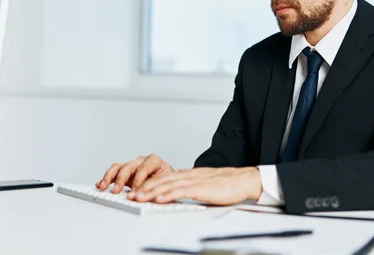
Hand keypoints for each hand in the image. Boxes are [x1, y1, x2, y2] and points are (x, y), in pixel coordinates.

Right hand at [96, 154, 173, 193]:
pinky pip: (114, 171)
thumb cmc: (167, 184)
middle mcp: (142, 161)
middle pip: (129, 166)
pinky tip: (101, 185)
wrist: (167, 182)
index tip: (135, 190)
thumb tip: (150, 197)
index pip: (145, 167)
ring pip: (119, 167)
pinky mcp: (125, 171)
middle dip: (122, 179)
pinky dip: (107, 178)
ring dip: (110, 177)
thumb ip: (157, 189)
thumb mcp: (166, 185)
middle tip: (117, 191)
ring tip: (103, 187)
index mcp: (155, 162)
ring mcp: (133, 165)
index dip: (139, 179)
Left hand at [127, 167, 261, 205]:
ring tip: (138, 197)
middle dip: (144, 188)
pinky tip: (158, 198)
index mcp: (189, 175)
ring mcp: (193, 181)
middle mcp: (188, 175)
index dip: (149, 184)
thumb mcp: (204, 185)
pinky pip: (180, 191)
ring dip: (150, 192)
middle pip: (161, 180)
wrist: (243, 180)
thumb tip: (180, 194)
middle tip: (130, 195)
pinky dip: (167, 195)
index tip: (137, 191)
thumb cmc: (227, 184)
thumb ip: (192, 188)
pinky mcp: (200, 188)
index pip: (164, 178)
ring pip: (167, 185)